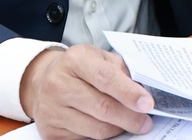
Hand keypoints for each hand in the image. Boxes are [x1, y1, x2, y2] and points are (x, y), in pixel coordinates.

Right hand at [19, 44, 152, 139]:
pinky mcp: (50, 131)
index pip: (106, 78)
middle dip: (130, 118)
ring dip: (118, 129)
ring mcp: (52, 110)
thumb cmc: (79, 69)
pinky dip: (102, 137)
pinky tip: (109, 127)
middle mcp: (59, 84)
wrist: (43, 81)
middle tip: (146, 122)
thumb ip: (122, 71)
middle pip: (103, 108)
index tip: (147, 104)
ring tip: (129, 123)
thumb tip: (144, 92)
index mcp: (75, 60)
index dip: (129, 93)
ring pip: (96, 129)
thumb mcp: (100, 58)